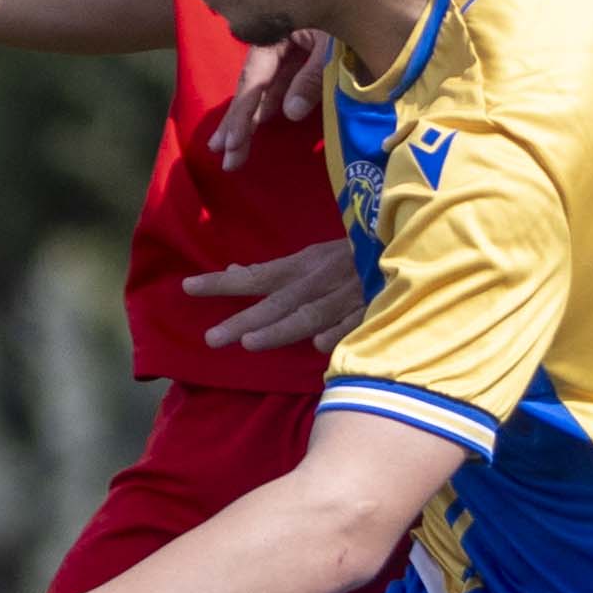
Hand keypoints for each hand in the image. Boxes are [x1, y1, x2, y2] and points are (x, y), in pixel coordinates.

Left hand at [180, 238, 363, 352]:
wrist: (405, 245)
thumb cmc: (354, 257)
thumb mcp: (314, 258)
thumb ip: (277, 273)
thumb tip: (234, 272)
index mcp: (303, 265)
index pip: (255, 276)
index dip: (222, 283)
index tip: (187, 288)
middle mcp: (318, 280)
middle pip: (277, 303)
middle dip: (244, 320)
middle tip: (211, 339)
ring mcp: (345, 295)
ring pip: (310, 314)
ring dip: (281, 329)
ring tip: (250, 344)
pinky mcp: (373, 308)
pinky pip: (353, 323)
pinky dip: (337, 333)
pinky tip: (319, 348)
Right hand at [207, 29, 332, 167]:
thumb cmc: (354, 13)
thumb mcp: (333, 48)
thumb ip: (311, 79)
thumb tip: (290, 114)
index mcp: (279, 32)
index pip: (255, 78)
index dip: (243, 111)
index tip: (232, 141)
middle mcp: (278, 42)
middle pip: (253, 86)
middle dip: (238, 122)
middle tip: (224, 156)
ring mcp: (289, 51)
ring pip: (265, 90)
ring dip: (249, 119)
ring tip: (232, 152)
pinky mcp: (302, 58)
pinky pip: (280, 86)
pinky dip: (268, 107)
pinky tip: (255, 128)